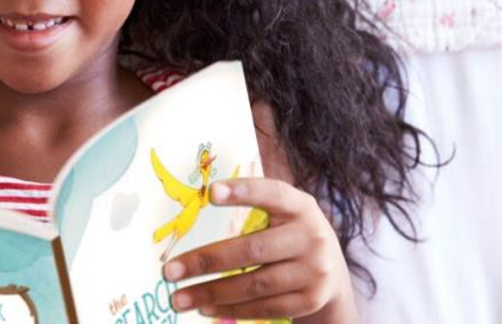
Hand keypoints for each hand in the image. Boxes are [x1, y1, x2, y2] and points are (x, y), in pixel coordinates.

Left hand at [161, 178, 356, 321]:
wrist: (332, 274)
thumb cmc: (290, 234)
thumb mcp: (284, 213)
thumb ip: (254, 206)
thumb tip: (198, 203)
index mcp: (301, 207)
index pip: (272, 194)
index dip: (243, 191)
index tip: (211, 192)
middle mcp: (311, 237)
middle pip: (252, 250)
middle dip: (206, 261)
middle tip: (169, 270)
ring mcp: (314, 272)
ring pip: (254, 284)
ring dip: (211, 293)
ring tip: (179, 298)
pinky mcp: (309, 300)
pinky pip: (263, 307)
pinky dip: (231, 309)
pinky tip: (205, 308)